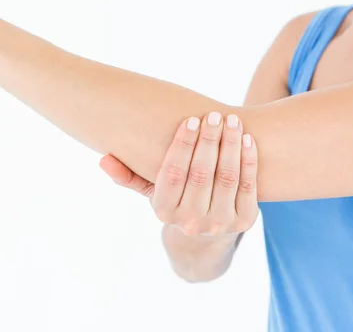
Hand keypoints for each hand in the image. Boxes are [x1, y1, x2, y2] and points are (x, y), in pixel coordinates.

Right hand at [100, 112, 258, 237]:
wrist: (205, 237)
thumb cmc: (175, 201)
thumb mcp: (149, 191)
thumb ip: (128, 175)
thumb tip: (104, 159)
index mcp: (164, 211)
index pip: (173, 174)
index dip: (183, 145)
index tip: (191, 120)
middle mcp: (191, 221)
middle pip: (201, 174)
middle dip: (209, 140)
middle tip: (213, 115)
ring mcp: (219, 223)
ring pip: (226, 177)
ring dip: (230, 146)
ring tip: (232, 121)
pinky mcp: (244, 221)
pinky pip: (247, 186)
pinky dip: (248, 160)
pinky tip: (247, 138)